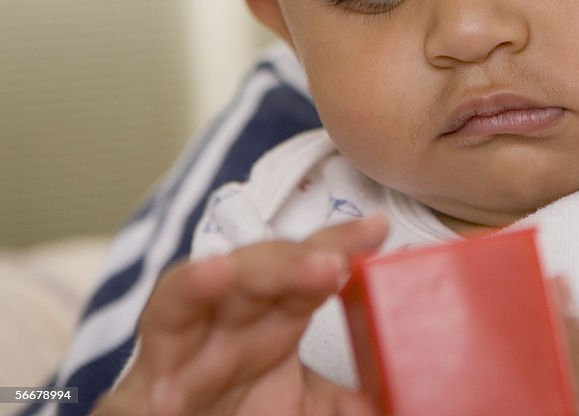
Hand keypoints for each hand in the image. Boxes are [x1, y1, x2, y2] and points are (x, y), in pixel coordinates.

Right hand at [94, 216, 388, 415]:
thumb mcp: (299, 406)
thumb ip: (340, 399)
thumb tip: (394, 396)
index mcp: (271, 320)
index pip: (307, 267)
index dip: (340, 243)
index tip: (376, 227)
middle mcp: (226, 325)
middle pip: (253, 273)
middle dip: (287, 261)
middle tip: (329, 262)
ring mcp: (178, 354)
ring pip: (185, 300)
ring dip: (206, 282)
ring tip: (225, 272)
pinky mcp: (137, 394)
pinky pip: (140, 372)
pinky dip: (150, 369)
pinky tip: (175, 365)